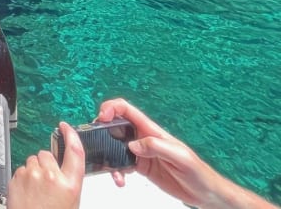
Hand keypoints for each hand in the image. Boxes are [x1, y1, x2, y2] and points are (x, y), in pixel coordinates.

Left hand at [8, 122, 84, 208]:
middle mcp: (51, 176)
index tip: (66, 127)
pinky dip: (23, 176)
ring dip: (34, 169)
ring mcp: (32, 175)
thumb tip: (61, 168)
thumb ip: (67, 181)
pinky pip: (21, 168)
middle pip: (47, 154)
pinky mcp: (17, 177)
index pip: (75, 152)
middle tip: (46, 182)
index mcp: (70, 185)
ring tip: (35, 189)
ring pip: (32, 160)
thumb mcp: (70, 201)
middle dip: (46, 163)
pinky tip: (26, 191)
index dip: (71, 135)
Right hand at [96, 98, 222, 205]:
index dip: (111, 108)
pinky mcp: (140, 167)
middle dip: (102, 132)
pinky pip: (121, 165)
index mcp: (152, 131)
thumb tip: (133, 144)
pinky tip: (121, 180)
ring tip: (114, 172)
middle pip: (115, 126)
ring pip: (115, 147)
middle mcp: (143, 139)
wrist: (204, 193)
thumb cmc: (198, 172)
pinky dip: (116, 172)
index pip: (127, 110)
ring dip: (108, 157)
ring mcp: (140, 153)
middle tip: (97, 144)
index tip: (102, 117)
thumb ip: (156, 146)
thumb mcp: (179, 157)